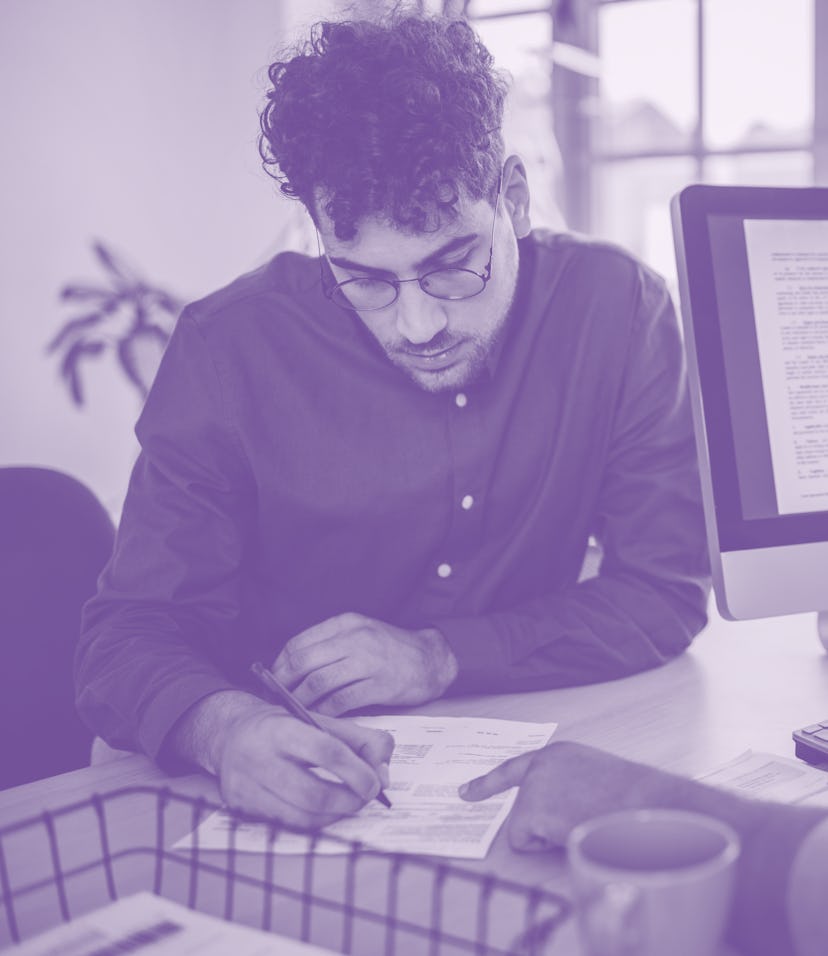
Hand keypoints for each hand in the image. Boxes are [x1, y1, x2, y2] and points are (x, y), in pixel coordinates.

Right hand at [194, 694, 393, 828]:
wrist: (231, 734)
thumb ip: (361, 741)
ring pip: (301, 817)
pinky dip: (315, 823)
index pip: (325, 750)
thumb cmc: (284, 726)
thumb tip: (384, 776)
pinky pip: (288, 826)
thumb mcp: (321, 719)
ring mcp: (246, 787)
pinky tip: (326, 811)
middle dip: (348, 801)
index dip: (356, 771)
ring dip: (335, 815)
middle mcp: (258, 758)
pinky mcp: (242, 809)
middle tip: (365, 797)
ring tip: (348, 803)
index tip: (375, 783)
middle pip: (312, 793)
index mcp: (281, 728)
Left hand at [272, 612, 457, 715]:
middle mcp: (355, 639)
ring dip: (299, 700)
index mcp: (346, 623)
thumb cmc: (391, 649)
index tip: (272, 679)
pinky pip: (341, 701)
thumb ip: (331, 643)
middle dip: (282, 684)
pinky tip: (318, 716)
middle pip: (304, 662)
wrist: (432, 659)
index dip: (279, 664)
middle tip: (275, 698)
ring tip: (293, 710)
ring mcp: (368, 662)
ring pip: (318, 683)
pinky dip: (324, 711)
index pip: (299, 643)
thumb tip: (292, 665)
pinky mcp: (379, 685)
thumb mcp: (361, 632)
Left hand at [459, 741, 747, 851]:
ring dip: (551, 835)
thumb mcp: (596, 781)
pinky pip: (526, 843)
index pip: (516, 768)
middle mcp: (541, 764)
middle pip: (522, 806)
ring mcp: (533, 785)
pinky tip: (572, 832)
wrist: (646, 804)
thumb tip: (557, 812)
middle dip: (538, 824)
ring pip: (526, 828)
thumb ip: (568, 788)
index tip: (464, 792)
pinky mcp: (530, 809)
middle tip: (550, 818)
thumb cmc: (633, 799)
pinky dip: (545, 847)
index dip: (488, 783)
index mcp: (559, 754)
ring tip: (584, 824)